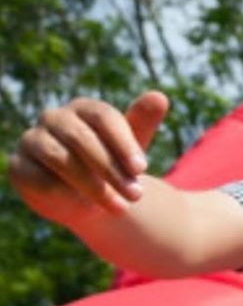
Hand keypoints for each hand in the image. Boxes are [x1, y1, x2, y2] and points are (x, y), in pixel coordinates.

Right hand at [8, 91, 168, 225]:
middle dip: (111, 169)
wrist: (84, 199)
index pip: (102, 116)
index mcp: (83, 109)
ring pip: (61, 158)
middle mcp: (54, 119)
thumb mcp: (130, 149)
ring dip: (93, 186)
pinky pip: (41, 179)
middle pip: (81, 138)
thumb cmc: (110, 168)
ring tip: (120, 208)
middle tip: (136, 195)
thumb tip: (160, 97)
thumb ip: (142, 123)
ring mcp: (33, 141)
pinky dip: (66, 195)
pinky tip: (86, 209)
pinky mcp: (20, 167)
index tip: (142, 169)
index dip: (123, 142)